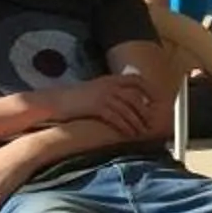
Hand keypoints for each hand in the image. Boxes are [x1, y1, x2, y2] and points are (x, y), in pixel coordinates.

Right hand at [42, 72, 162, 139]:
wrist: (55, 101)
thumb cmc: (75, 98)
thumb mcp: (96, 89)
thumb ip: (112, 91)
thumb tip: (128, 100)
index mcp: (110, 79)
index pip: (136, 80)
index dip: (149, 89)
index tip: (156, 100)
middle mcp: (109, 85)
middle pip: (135, 97)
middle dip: (145, 111)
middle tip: (152, 122)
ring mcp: (103, 95)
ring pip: (128, 109)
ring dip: (137, 122)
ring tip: (143, 131)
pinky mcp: (97, 107)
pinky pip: (117, 118)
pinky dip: (126, 126)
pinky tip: (130, 134)